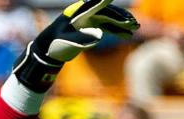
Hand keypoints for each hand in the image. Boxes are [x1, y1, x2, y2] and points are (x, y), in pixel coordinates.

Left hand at [13, 0, 138, 92]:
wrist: (48, 49)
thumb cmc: (55, 45)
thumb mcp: (66, 42)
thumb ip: (81, 38)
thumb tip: (99, 35)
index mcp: (79, 13)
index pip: (95, 5)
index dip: (104, 0)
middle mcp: (85, 14)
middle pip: (107, 12)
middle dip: (121, 18)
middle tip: (133, 24)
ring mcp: (89, 19)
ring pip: (109, 18)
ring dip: (122, 23)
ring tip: (135, 28)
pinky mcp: (91, 26)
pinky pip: (107, 26)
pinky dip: (116, 30)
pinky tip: (127, 35)